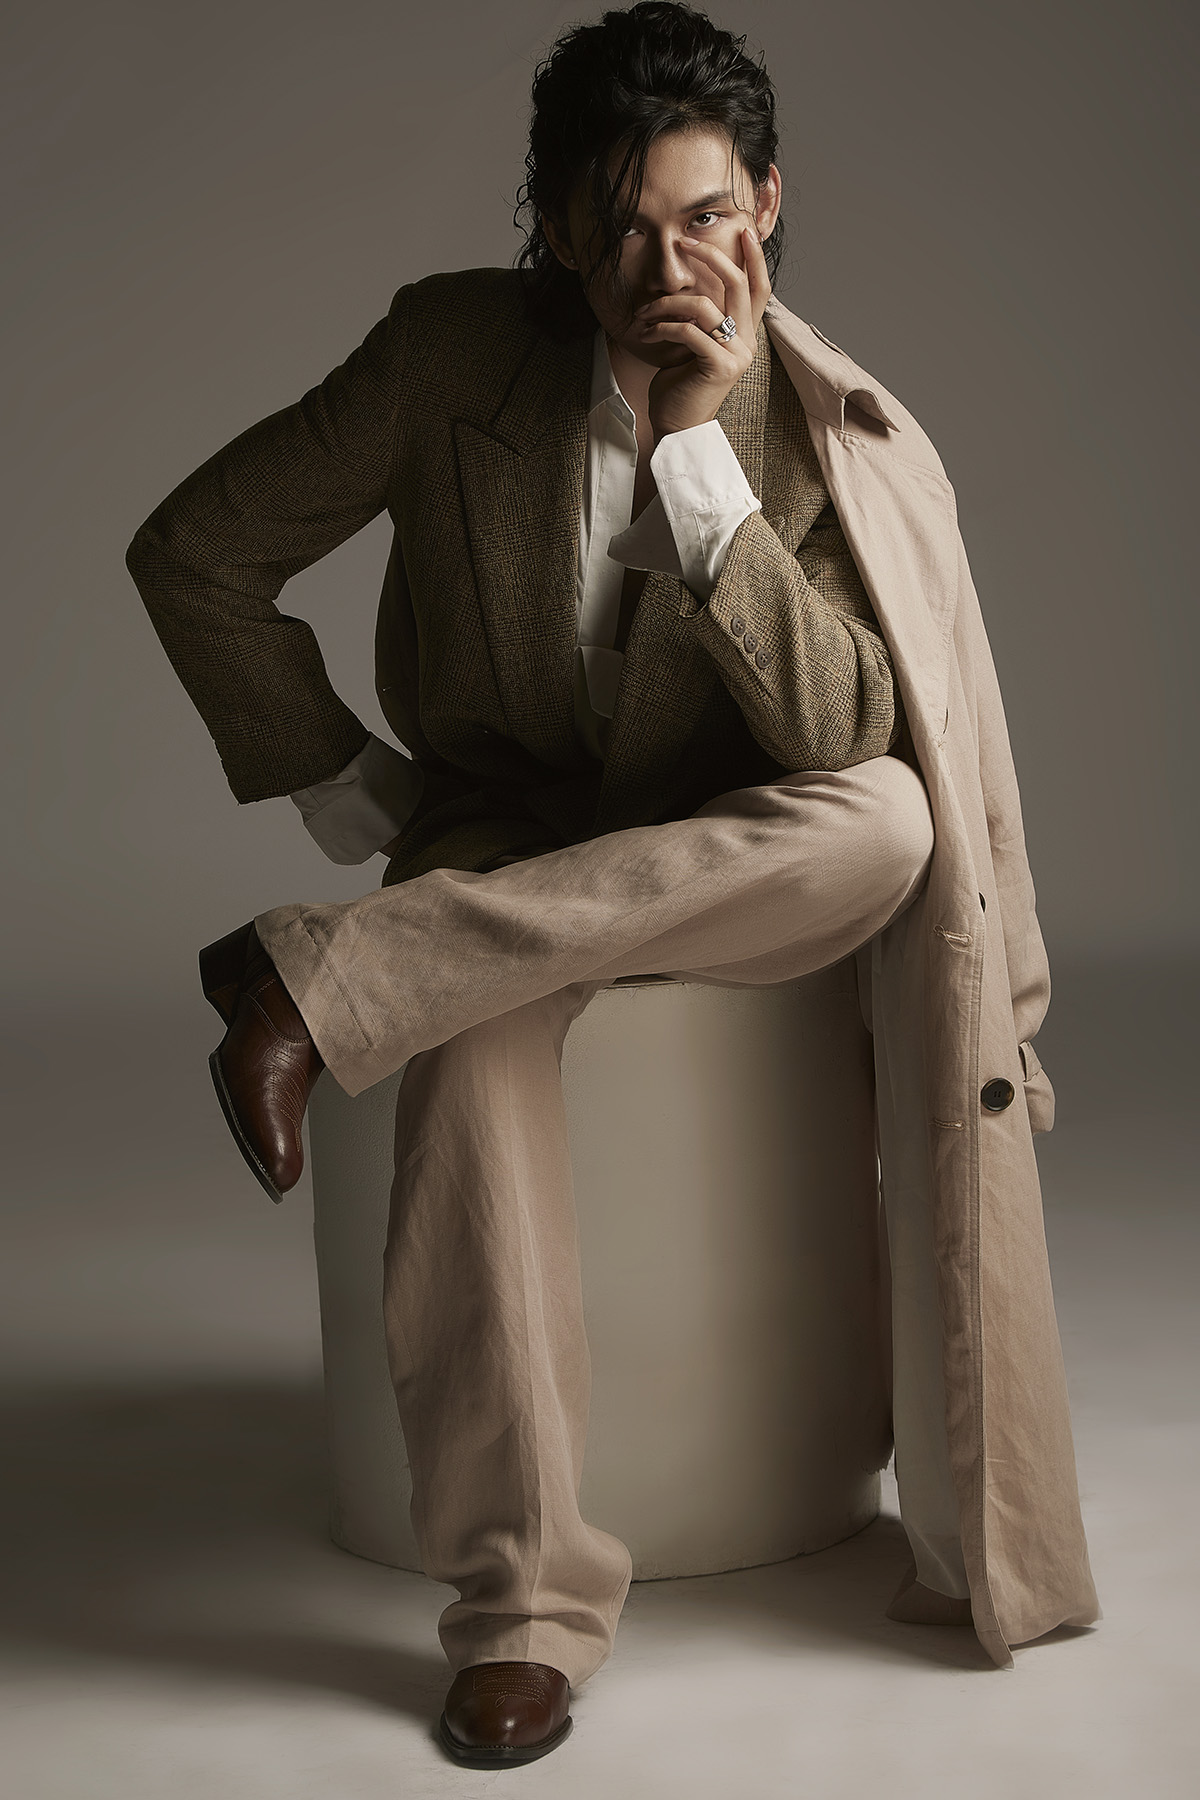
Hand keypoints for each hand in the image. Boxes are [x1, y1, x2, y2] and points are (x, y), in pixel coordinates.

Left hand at [640, 227, 771, 439]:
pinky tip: (649, 333)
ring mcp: (736, 355)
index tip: (742, 229)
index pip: (759, 287)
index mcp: (746, 334)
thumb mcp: (694, 343)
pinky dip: (664, 327)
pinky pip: (689, 331)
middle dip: (710, 257)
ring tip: (646, 312)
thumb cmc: (681, 384)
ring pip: (705, 307)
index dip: (754, 257)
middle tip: (684, 243)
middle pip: (738, 284)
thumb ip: (703, 317)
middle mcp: (747, 342)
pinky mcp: (718, 367)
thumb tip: (693, 282)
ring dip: (668, 303)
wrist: (678, 426)